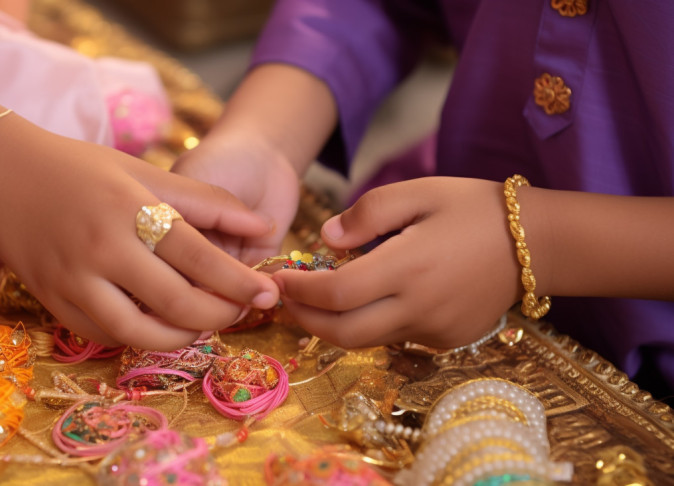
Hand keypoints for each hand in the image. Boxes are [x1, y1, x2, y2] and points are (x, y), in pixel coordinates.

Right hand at [0, 115, 279, 350]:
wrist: (1, 172)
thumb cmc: (81, 167)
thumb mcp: (145, 171)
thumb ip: (207, 201)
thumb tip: (264, 226)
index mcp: (130, 210)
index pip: (199, 258)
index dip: (240, 282)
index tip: (268, 294)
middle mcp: (101, 249)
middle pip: (176, 303)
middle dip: (220, 314)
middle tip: (242, 311)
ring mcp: (72, 280)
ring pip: (140, 333)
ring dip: (182, 337)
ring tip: (204, 322)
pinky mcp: (52, 301)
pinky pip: (104, 335)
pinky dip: (139, 336)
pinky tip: (159, 322)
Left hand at [271, 177, 521, 349]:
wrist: (537, 242)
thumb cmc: (473, 208)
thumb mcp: (419, 192)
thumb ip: (367, 213)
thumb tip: (326, 240)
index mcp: (409, 267)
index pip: (337, 292)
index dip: (300, 290)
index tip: (279, 277)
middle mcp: (420, 308)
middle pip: (343, 333)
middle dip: (305, 319)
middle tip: (287, 299)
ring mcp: (435, 330)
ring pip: (366, 340)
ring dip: (333, 324)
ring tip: (318, 297)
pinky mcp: (447, 341)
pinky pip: (395, 338)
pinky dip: (370, 323)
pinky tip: (369, 299)